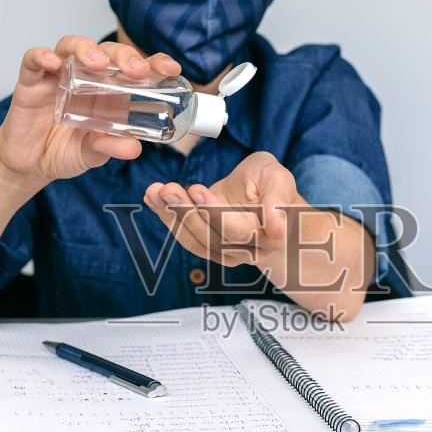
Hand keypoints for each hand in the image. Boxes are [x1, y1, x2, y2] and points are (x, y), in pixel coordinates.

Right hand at [0, 36, 181, 192]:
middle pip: (106, 52)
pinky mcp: (31, 82)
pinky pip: (34, 60)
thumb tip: (134, 148)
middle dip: (124, 55)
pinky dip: (42, 56)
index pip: (134, 68)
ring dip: (86, 48)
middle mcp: (85, 77)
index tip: (171, 69)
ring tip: (98, 62)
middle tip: (136, 70)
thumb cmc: (64, 151)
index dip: (154, 63)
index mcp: (108, 91)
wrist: (30, 164)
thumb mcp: (93, 154)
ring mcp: (57, 76)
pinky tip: (53, 62)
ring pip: (71, 46)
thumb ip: (110, 148)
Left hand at [143, 151, 301, 271]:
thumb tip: (276, 228)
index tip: (196, 189)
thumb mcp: (278, 178)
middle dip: (186, 212)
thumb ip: (278, 198)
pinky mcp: (207, 246)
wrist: (263, 201)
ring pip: (195, 241)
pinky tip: (152, 198)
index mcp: (267, 236)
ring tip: (155, 191)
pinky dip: (166, 217)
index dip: (214, 212)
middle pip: (212, 238)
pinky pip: (185, 237)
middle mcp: (246, 250)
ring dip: (171, 215)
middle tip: (168, 188)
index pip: (238, 231)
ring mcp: (225, 252)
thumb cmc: (270, 187)